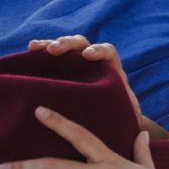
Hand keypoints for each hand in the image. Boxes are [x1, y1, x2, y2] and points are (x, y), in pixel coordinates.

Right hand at [28, 36, 168, 138]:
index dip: (98, 51)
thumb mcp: (123, 116)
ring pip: (65, 47)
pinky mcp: (60, 69)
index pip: (107, 52)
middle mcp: (93, 62)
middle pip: (82, 44)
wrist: (103, 120)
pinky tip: (29, 51)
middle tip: (55, 51)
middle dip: (68, 45)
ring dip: (51, 44)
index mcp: (111, 70)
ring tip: (35, 48)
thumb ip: (130, 114)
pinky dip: (40, 52)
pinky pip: (50, 56)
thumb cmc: (116, 118)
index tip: (88, 56)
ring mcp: (75, 64)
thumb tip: (140, 124)